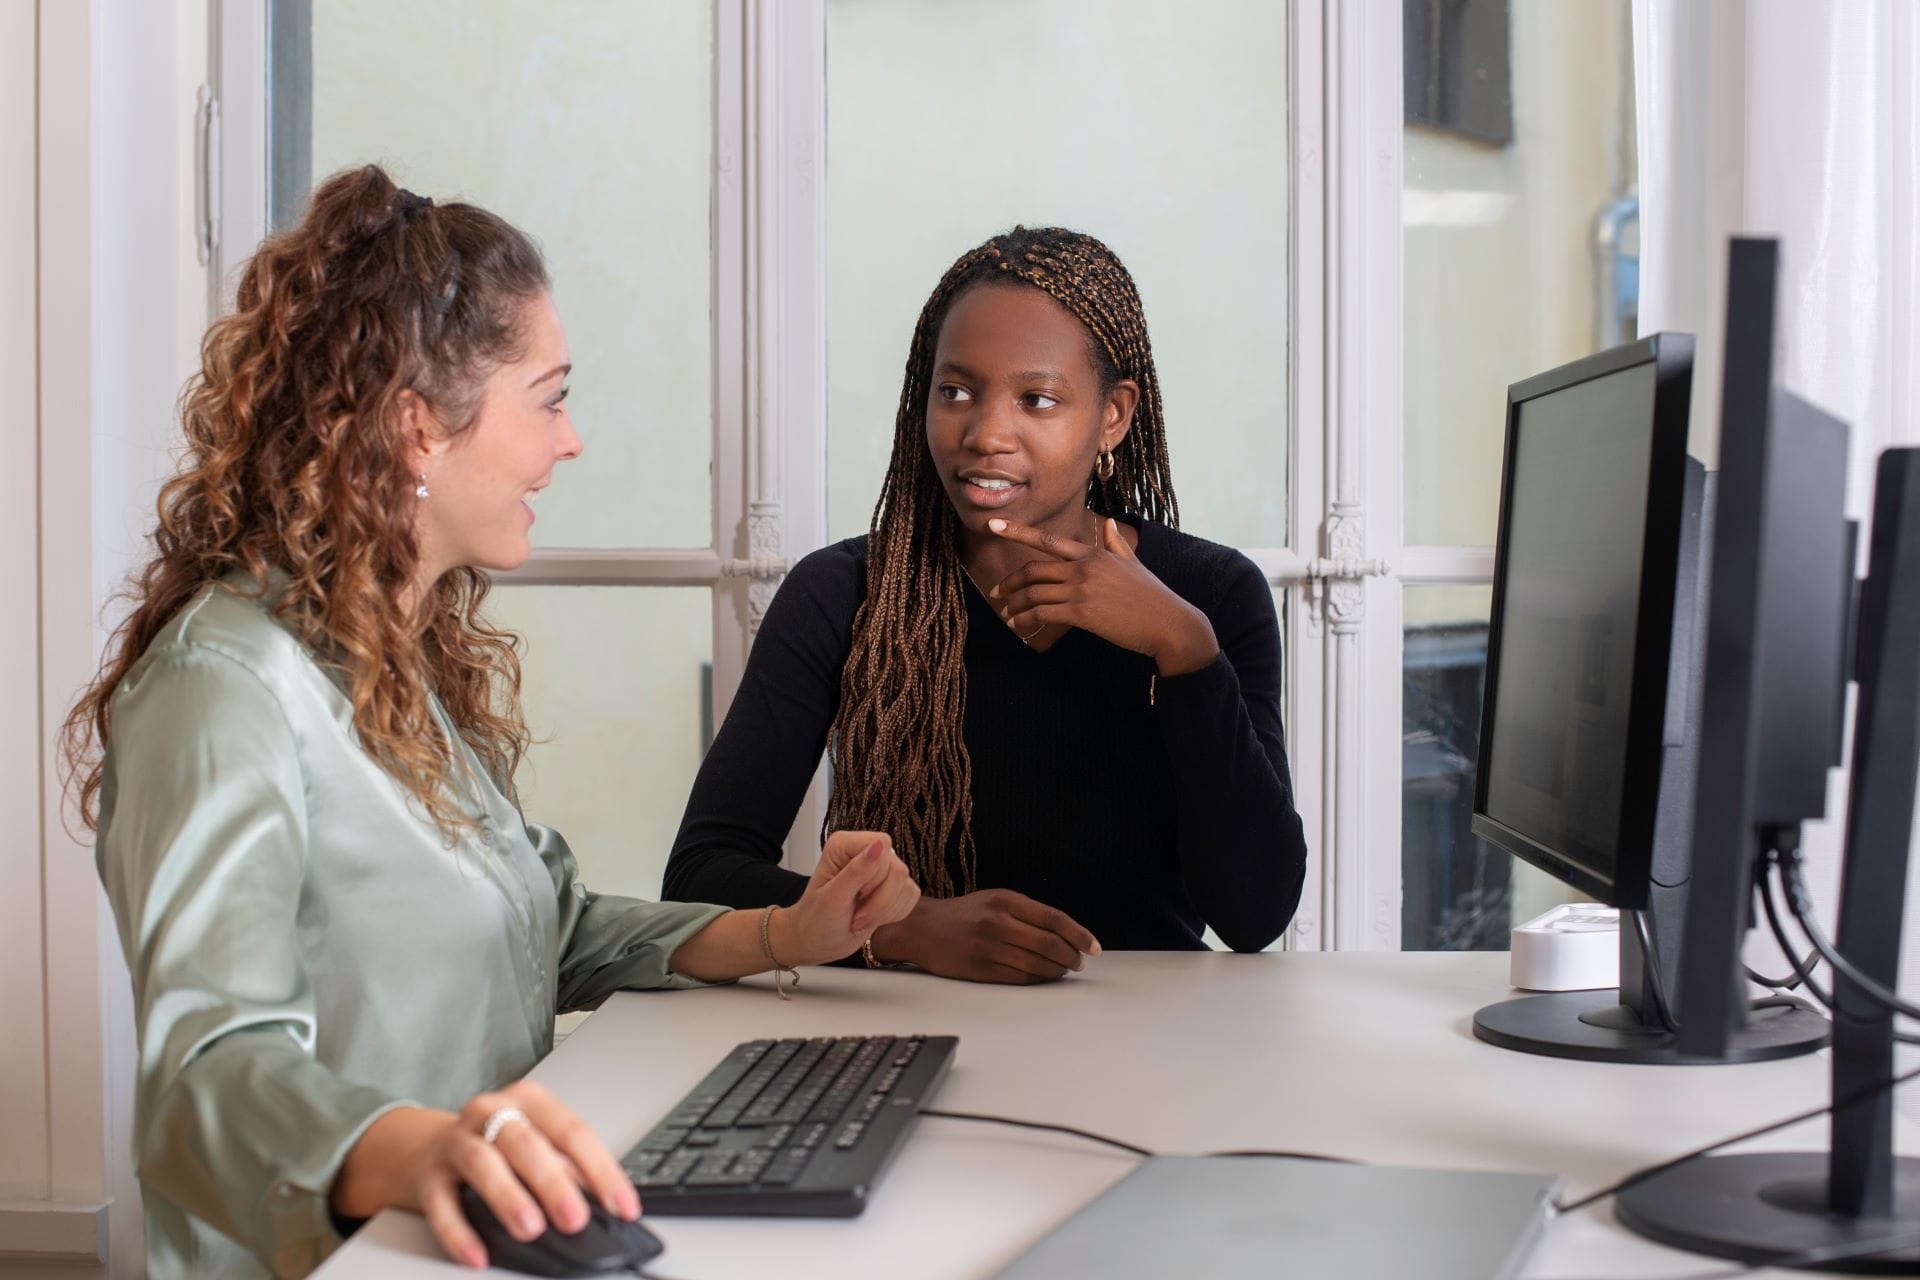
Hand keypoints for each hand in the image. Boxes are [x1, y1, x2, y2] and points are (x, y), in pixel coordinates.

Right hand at [341, 1081, 638, 1269]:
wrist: (422, 1147)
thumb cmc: (495, 1147)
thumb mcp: (536, 1147)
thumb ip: (567, 1169)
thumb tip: (604, 1204)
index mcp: (529, 1102)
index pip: (572, 1132)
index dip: (601, 1171)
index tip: (623, 1206)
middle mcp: (490, 1113)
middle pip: (526, 1143)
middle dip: (553, 1183)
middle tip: (576, 1218)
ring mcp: (455, 1140)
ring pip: (482, 1162)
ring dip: (508, 1197)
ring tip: (530, 1229)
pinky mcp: (427, 1174)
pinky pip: (440, 1203)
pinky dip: (459, 1231)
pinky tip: (477, 1254)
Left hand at [776, 832, 919, 964]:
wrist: (816, 942)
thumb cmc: (815, 921)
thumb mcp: (833, 899)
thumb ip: (856, 871)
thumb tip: (880, 845)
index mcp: (845, 845)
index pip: (882, 845)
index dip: (875, 876)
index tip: (856, 896)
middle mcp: (865, 851)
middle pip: (897, 869)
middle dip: (880, 900)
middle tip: (856, 916)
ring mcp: (881, 869)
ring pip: (906, 884)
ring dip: (885, 910)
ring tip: (860, 919)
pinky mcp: (893, 887)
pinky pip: (911, 895)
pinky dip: (894, 914)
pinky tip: (873, 918)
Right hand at [870, 889, 1100, 983]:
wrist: (922, 928)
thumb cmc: (965, 914)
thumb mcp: (996, 900)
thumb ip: (1028, 912)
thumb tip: (1067, 933)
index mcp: (1005, 900)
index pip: (1054, 919)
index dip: (1079, 935)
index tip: (1094, 947)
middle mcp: (997, 922)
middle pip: (1049, 944)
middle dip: (1072, 956)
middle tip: (1079, 962)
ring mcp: (988, 947)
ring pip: (1037, 965)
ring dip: (1057, 971)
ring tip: (1063, 970)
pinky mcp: (980, 969)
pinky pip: (1020, 979)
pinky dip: (1038, 980)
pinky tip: (1044, 977)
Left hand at [985, 517, 1218, 674]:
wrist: (1168, 622)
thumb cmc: (1152, 595)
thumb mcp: (1133, 563)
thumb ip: (1116, 543)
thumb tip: (1109, 523)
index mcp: (1093, 553)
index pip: (1048, 539)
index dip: (1017, 531)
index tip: (992, 525)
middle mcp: (1084, 567)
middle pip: (1034, 569)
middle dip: (1010, 582)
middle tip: (997, 592)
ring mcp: (1083, 589)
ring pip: (1035, 593)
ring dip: (1015, 605)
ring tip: (1007, 614)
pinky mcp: (1083, 612)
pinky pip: (1043, 613)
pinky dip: (1026, 619)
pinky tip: (1019, 626)